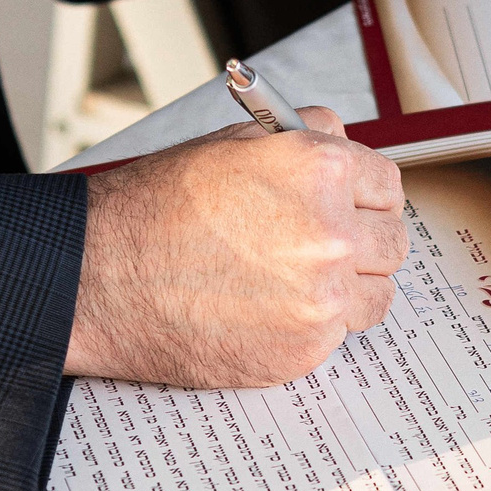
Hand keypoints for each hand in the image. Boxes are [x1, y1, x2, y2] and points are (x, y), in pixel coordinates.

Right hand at [65, 108, 405, 388]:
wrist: (97, 277)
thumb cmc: (154, 208)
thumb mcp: (234, 143)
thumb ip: (306, 140)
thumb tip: (346, 141)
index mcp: (319, 171)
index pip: (388, 185)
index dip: (366, 195)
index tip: (353, 207)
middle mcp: (331, 234)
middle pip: (393, 243)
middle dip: (364, 243)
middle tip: (323, 248)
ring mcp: (322, 298)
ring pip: (376, 296)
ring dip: (348, 290)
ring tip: (292, 282)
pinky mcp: (304, 350)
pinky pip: (336, 336)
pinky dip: (310, 328)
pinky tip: (265, 311)